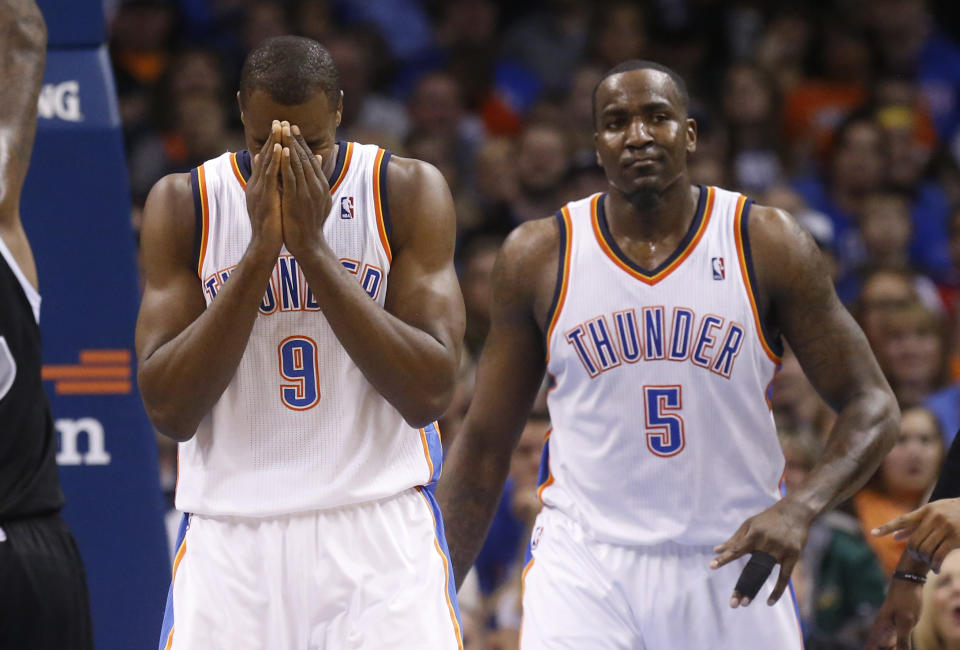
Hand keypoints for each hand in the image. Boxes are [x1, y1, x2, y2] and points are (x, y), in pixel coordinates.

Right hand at [245, 120, 283, 254]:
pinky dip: (275, 160)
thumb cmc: (273, 226)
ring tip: (279, 127)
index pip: (266, 160)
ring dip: (273, 143)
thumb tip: (281, 176)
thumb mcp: (274, 203)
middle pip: (265, 156)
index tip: (280, 128)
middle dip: (272, 138)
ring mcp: (259, 190)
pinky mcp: (264, 197)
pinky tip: (280, 148)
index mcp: (259, 186)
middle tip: (279, 119)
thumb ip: (276, 188)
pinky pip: (270, 175)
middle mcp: (256, 185)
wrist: (265, 245)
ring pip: (266, 162)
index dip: (272, 143)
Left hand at [278, 122, 331, 258]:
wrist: (309, 243)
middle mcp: (315, 185)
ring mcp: (307, 191)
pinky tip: (282, 150)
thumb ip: (317, 178)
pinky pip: (291, 176)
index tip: (293, 128)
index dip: (301, 142)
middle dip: (294, 139)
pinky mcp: (297, 198)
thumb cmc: (310, 222)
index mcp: (320, 184)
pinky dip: (286, 162)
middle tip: (286, 122)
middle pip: (304, 157)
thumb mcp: (319, 198)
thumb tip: (317, 158)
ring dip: (289, 145)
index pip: (310, 159)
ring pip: (297, 164)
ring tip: (283, 130)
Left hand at [711, 497, 814, 606]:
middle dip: (741, 586)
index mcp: (754, 535)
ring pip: (764, 574)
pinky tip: (769, 601)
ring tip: (744, 603)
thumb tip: (716, 550)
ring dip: (754, 590)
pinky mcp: (793, 556)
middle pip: (751, 568)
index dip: (724, 558)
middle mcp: (766, 544)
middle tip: (732, 603)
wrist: (795, 512)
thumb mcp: (749, 524)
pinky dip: (777, 590)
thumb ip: (734, 539)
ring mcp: (780, 551)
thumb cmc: (768, 519)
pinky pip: (784, 577)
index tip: (712, 566)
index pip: (736, 549)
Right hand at [863, 578, 922, 649]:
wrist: (909, 582)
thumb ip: (903, 640)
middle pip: (878, 646)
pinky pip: (896, 641)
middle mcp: (883, 629)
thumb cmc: (906, 599)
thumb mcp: (906, 621)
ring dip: (888, 649)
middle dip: (878, 649)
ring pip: (886, 645)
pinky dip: (897, 647)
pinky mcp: (899, 625)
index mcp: (880, 628)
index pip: (871, 646)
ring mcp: (891, 627)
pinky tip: (902, 649)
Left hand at [872, 499, 959, 571]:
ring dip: (924, 560)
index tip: (872, 533)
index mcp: (927, 510)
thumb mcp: (936, 513)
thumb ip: (916, 524)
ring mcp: (945, 527)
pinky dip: (934, 565)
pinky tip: (935, 569)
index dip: (886, 527)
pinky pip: (938, 555)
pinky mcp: (955, 538)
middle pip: (913, 540)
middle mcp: (933, 517)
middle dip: (913, 553)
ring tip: (928, 564)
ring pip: (924, 549)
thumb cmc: (956, 513)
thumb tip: (896, 536)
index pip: (902, 520)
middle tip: (917, 559)